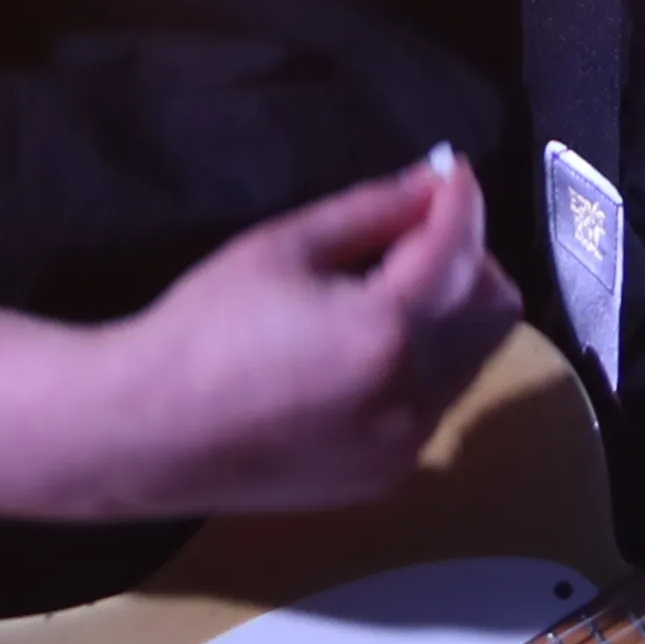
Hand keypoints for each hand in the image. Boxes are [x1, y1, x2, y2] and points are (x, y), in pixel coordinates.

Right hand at [0, 151, 527, 522]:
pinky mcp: (391, 474)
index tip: (449, 169)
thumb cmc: (204, 325)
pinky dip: (421, 364)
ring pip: (475, 357)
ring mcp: (408, 443)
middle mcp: (414, 394)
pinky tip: (358, 352)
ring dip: (449, 313)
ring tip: (380, 294)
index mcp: (386, 330)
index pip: (460, 247)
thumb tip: (432, 182)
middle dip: (466, 258)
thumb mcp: (283, 247)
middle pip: (495, 306)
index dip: (460, 197)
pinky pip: (437, 401)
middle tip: (410, 235)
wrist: (149, 431)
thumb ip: (373, 211)